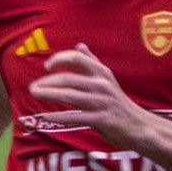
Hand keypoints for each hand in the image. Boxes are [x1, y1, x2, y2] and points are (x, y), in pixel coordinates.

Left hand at [31, 44, 148, 146]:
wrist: (139, 125)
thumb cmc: (117, 101)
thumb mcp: (107, 79)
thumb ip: (92, 62)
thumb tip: (79, 45)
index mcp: (102, 73)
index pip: (77, 58)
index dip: (59, 59)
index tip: (46, 66)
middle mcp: (102, 85)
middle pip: (68, 79)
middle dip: (47, 82)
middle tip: (32, 88)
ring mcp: (102, 102)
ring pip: (70, 96)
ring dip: (49, 95)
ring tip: (34, 94)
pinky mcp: (102, 119)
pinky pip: (76, 117)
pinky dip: (59, 117)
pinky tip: (45, 117)